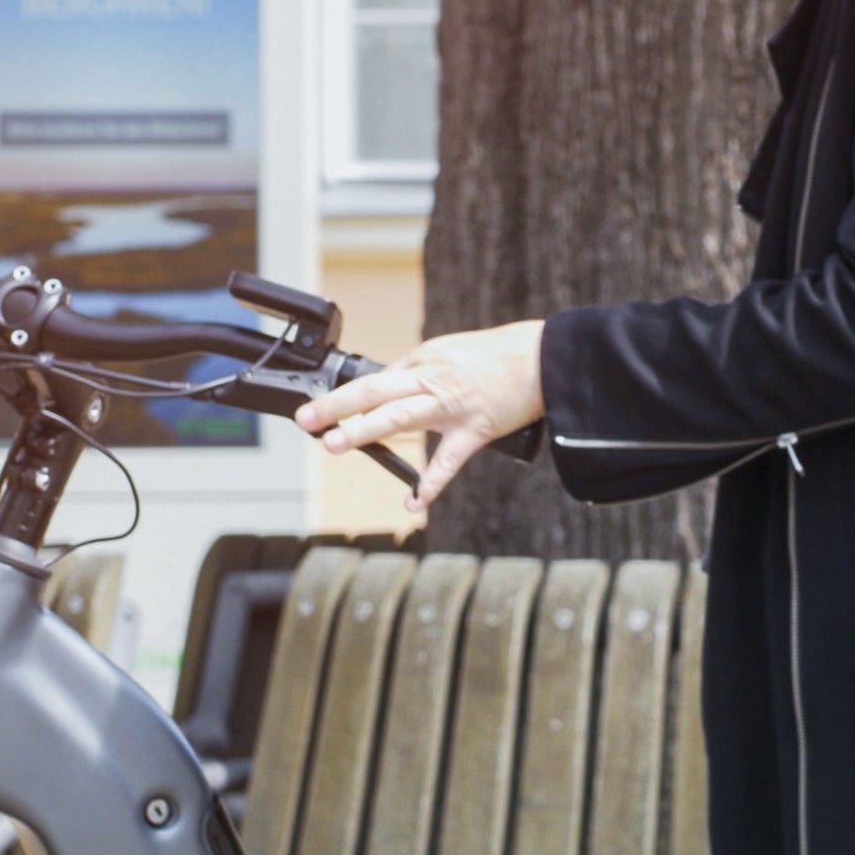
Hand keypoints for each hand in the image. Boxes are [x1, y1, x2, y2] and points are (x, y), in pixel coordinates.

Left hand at [297, 320, 546, 517]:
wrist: (547, 358)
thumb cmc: (502, 355)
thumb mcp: (454, 351)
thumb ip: (425, 371)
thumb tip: (396, 388)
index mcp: (426, 358)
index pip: (378, 378)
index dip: (347, 395)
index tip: (323, 408)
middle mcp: (433, 380)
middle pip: (374, 390)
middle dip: (336, 406)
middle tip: (307, 420)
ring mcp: (452, 406)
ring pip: (399, 417)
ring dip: (363, 431)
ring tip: (335, 445)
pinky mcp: (475, 430)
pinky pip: (448, 461)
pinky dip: (430, 485)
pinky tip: (413, 503)